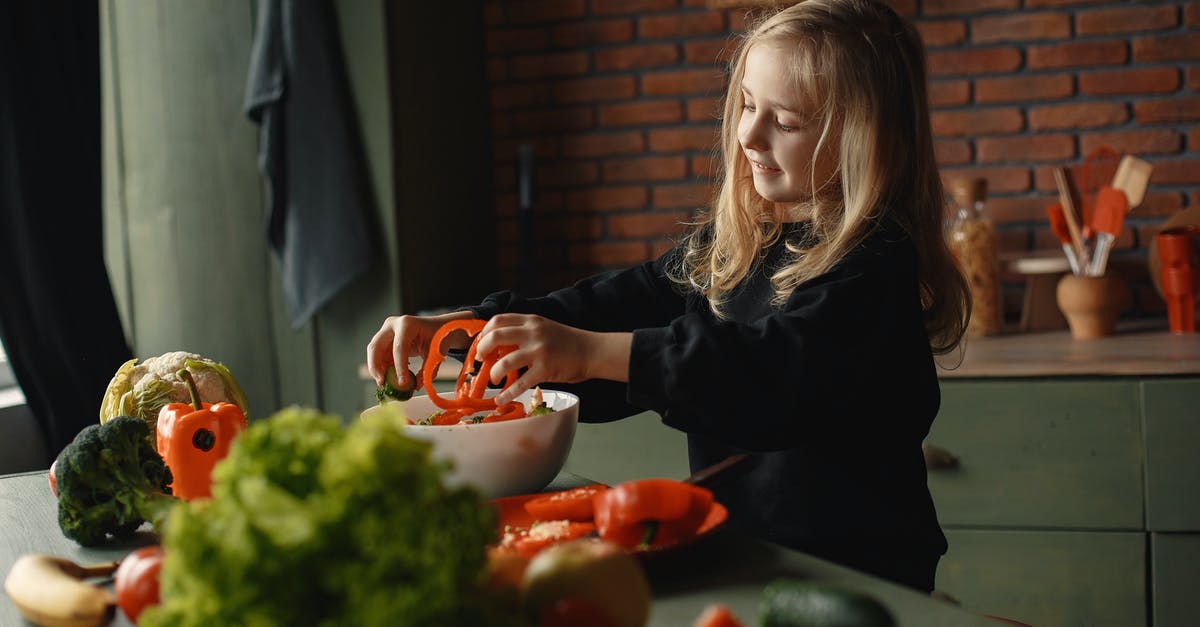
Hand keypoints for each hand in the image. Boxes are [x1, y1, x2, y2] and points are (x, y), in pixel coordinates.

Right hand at [366, 311, 474, 386]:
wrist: (437, 326)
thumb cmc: (438, 335)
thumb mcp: (436, 351)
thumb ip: (428, 369)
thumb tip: (417, 386)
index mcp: (407, 324)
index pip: (399, 348)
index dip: (399, 367)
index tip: (402, 383)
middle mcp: (393, 325)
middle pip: (376, 347)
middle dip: (376, 366)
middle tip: (381, 383)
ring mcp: (387, 331)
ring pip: (374, 352)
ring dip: (377, 369)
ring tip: (386, 383)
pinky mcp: (385, 339)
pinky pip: (379, 355)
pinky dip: (382, 367)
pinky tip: (390, 376)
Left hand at [473, 314, 631, 404]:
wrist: (592, 351)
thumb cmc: (568, 342)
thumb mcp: (544, 328)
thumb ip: (524, 332)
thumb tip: (499, 345)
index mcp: (531, 320)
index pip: (498, 320)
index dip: (484, 332)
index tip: (481, 343)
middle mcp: (533, 333)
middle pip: (496, 336)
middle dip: (482, 350)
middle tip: (480, 359)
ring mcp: (539, 351)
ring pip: (505, 362)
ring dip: (494, 373)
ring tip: (493, 379)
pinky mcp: (546, 369)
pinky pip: (520, 383)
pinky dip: (507, 393)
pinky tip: (501, 399)